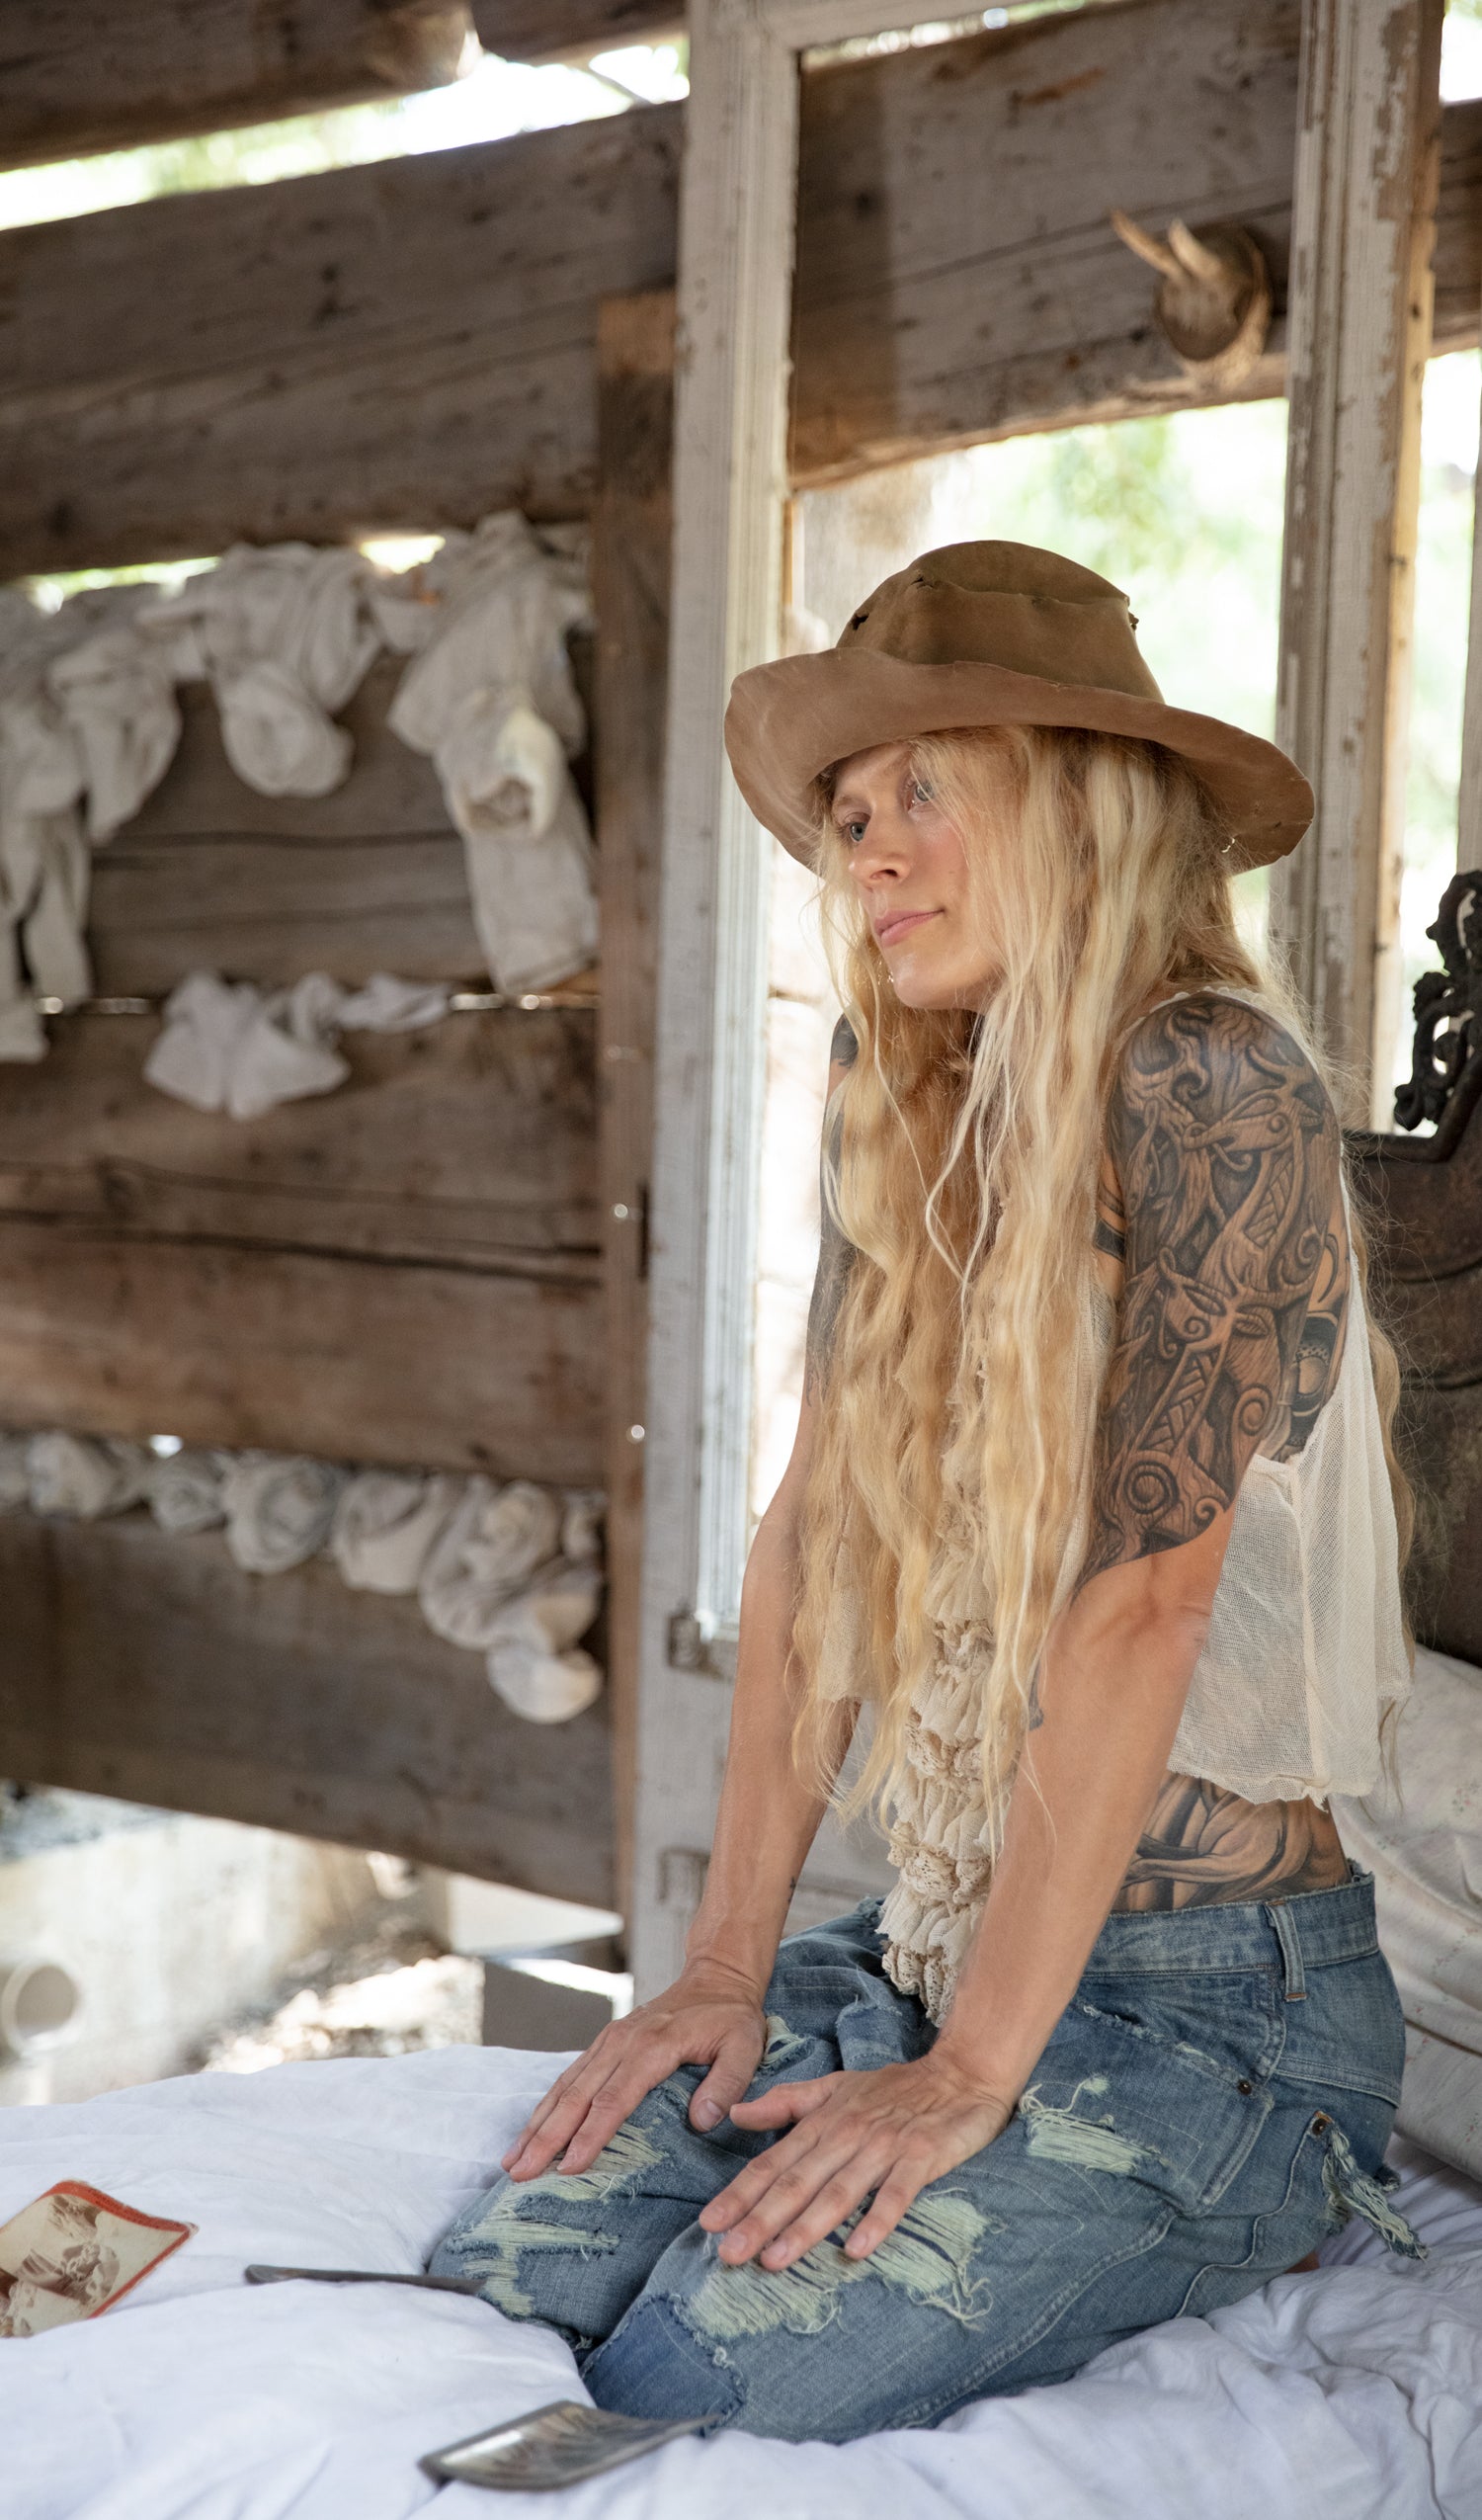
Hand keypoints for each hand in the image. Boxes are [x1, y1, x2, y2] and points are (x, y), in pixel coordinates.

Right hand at [502, 1961, 766, 2181]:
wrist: (715, 1977)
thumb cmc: (731, 2017)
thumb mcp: (745, 2046)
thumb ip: (727, 2083)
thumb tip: (702, 2121)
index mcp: (653, 2046)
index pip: (615, 2098)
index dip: (590, 2135)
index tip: (568, 2168)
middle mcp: (621, 2042)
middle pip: (577, 2095)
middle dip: (546, 2137)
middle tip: (520, 2174)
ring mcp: (608, 2041)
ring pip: (564, 2087)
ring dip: (537, 2124)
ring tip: (512, 2161)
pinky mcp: (604, 2045)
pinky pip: (569, 2078)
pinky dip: (547, 2107)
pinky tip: (532, 2131)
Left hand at [698, 2051, 1012, 2269]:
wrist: (961, 2074)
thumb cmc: (894, 2089)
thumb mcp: (835, 2087)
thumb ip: (786, 2103)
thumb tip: (735, 2114)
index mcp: (822, 2122)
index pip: (773, 2163)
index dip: (739, 2194)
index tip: (708, 2224)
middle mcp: (846, 2135)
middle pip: (797, 2182)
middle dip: (760, 2219)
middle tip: (728, 2253)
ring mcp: (884, 2147)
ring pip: (838, 2192)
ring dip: (805, 2227)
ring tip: (775, 2260)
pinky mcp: (921, 2157)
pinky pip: (896, 2194)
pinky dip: (877, 2220)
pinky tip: (857, 2249)